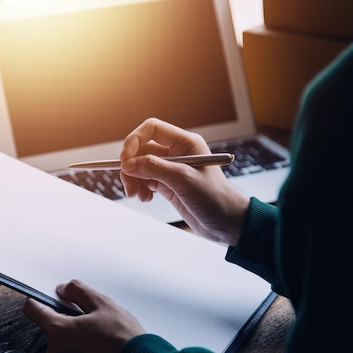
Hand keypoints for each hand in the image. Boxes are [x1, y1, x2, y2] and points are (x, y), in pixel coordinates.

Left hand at [22, 280, 144, 352]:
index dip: (40, 296)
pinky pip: (67, 345)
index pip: (32, 308)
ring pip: (59, 333)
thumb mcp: (101, 303)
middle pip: (48, 321)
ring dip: (73, 325)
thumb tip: (63, 289)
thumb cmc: (122, 336)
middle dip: (64, 312)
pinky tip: (96, 337)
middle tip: (87, 311)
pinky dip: (77, 338)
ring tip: (96, 326)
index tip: (51, 293)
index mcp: (59, 331)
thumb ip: (77, 291)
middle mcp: (55, 349)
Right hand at [120, 118, 249, 244]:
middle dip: (132, 166)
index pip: (152, 129)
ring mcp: (171, 169)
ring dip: (134, 179)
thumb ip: (155, 168)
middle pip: (142, 149)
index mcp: (186, 143)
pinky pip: (145, 180)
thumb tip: (128, 164)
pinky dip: (140, 188)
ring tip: (138, 195)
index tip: (125, 159)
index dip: (135, 140)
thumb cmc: (215, 197)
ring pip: (141, 166)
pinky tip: (146, 198)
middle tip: (129, 184)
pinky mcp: (168, 184)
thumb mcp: (184, 180)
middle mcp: (177, 152)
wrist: (227, 223)